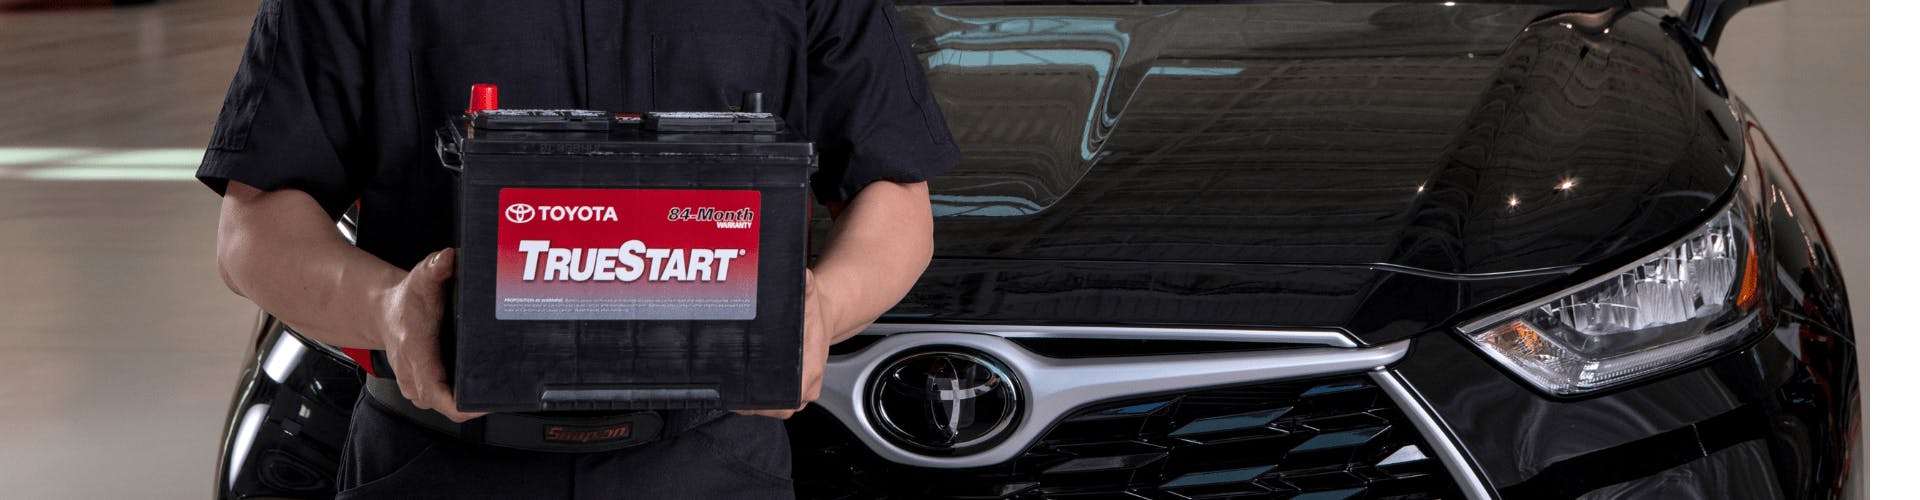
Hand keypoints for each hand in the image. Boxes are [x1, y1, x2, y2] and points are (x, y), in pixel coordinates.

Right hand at [377, 248, 485, 422]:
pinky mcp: (420, 386)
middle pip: (448, 406)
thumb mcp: (421, 278)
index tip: (487, 401)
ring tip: (495, 389)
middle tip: (505, 391)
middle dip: (475, 403)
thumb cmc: (404, 299)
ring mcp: (416, 385)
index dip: (465, 405)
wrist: (381, 310)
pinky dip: (459, 396)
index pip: (439, 395)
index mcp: (417, 354)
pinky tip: (478, 387)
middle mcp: (414, 375)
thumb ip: (435, 267)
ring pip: (445, 406)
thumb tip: (448, 258)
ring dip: (467, 401)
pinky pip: (443, 400)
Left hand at [737, 269, 832, 419]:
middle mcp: (805, 386)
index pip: (788, 399)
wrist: (824, 315)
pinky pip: (768, 403)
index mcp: (811, 371)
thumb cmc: (815, 310)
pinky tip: (735, 390)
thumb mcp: (810, 294)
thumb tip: (801, 277)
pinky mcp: (788, 391)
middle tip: (724, 394)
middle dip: (748, 403)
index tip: (741, 397)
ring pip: (769, 409)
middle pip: (773, 408)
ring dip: (748, 404)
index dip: (763, 402)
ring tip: (725, 394)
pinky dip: (752, 400)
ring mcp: (796, 392)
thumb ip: (805, 285)